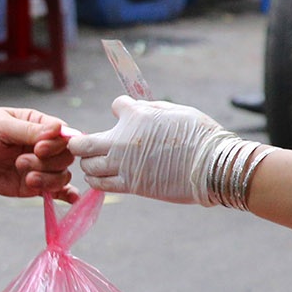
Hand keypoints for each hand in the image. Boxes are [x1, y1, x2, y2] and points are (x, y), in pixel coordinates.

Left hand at [0, 107, 77, 200]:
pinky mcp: (30, 186)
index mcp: (38, 125)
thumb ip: (29, 131)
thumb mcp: (1, 126)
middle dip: (48, 162)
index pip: (64, 135)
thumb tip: (59, 129)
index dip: (57, 144)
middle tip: (21, 161)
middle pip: (66, 157)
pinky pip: (54, 191)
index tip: (38, 148)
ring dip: (47, 178)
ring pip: (61, 175)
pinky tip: (70, 198)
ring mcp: (37, 167)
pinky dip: (64, 195)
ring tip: (25, 176)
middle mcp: (42, 147)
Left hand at [69, 97, 238, 204]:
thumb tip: (133, 108)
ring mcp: (124, 164)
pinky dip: (97, 180)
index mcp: (136, 115)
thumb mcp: (174, 111)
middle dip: (80, 143)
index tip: (126, 115)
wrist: (211, 165)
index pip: (117, 105)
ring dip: (89, 163)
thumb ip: (150, 109)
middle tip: (85, 144)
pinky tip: (102, 177)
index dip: (121, 109)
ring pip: (88, 167)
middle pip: (82, 144)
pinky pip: (102, 184)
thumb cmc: (200, 135)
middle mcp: (122, 140)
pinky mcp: (131, 185)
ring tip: (96, 162)